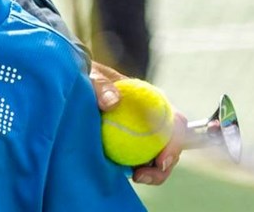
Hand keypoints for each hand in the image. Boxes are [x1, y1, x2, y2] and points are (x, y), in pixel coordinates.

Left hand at [89, 64, 181, 186]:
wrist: (77, 89)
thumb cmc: (89, 79)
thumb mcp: (93, 77)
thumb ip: (101, 85)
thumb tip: (112, 101)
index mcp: (154, 102)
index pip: (176, 122)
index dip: (175, 142)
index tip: (161, 159)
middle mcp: (154, 121)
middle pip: (172, 146)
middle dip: (165, 165)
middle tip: (143, 174)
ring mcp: (144, 136)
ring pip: (158, 159)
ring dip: (153, 173)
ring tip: (136, 177)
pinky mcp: (131, 148)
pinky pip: (140, 163)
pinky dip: (138, 172)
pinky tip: (126, 175)